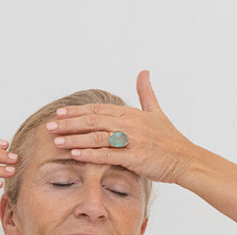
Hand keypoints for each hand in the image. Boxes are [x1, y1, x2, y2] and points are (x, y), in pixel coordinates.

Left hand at [46, 70, 197, 184]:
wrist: (187, 160)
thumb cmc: (171, 139)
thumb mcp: (157, 112)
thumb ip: (146, 92)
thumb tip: (144, 72)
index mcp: (131, 114)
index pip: (98, 109)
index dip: (77, 111)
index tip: (59, 112)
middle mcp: (130, 124)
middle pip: (93, 120)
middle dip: (69, 123)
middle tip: (50, 126)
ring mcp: (133, 141)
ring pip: (97, 137)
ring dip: (75, 138)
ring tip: (56, 141)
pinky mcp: (136, 157)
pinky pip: (108, 155)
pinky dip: (90, 154)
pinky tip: (75, 154)